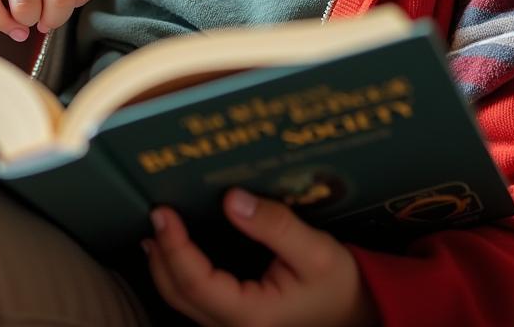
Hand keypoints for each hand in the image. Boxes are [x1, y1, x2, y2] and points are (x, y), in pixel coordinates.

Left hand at [144, 189, 379, 326]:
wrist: (356, 316)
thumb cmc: (338, 286)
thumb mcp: (316, 251)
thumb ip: (274, 225)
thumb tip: (232, 199)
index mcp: (251, 315)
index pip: (196, 282)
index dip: (175, 247)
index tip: (163, 212)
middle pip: (179, 294)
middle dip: (163, 253)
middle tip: (157, 212)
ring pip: (182, 302)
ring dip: (165, 265)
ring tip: (158, 229)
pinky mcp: (235, 321)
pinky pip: (195, 301)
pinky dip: (179, 275)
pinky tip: (175, 252)